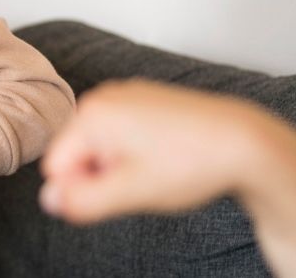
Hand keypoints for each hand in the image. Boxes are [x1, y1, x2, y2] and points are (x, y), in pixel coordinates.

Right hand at [39, 79, 295, 223]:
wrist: (246, 141)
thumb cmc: (192, 164)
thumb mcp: (131, 193)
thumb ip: (82, 200)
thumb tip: (49, 201)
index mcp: (92, 114)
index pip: (56, 168)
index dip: (84, 189)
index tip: (122, 189)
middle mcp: (104, 96)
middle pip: (77, 153)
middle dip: (101, 175)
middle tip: (142, 181)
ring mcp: (126, 94)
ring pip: (101, 146)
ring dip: (120, 167)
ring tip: (157, 169)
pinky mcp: (146, 99)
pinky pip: (122, 134)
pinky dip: (137, 152)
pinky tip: (166, 157)